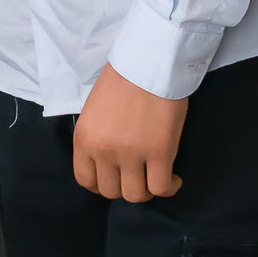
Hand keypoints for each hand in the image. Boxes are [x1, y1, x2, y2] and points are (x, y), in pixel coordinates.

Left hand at [74, 65, 187, 201]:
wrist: (149, 61)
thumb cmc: (121, 79)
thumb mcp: (93, 110)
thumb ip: (96, 136)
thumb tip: (105, 160)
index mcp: (84, 139)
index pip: (86, 180)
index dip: (101, 184)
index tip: (114, 177)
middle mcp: (104, 151)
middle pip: (111, 191)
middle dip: (124, 185)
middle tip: (137, 174)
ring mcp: (131, 154)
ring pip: (135, 195)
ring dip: (145, 190)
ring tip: (153, 177)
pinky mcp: (160, 152)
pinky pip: (161, 188)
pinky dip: (169, 188)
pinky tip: (173, 178)